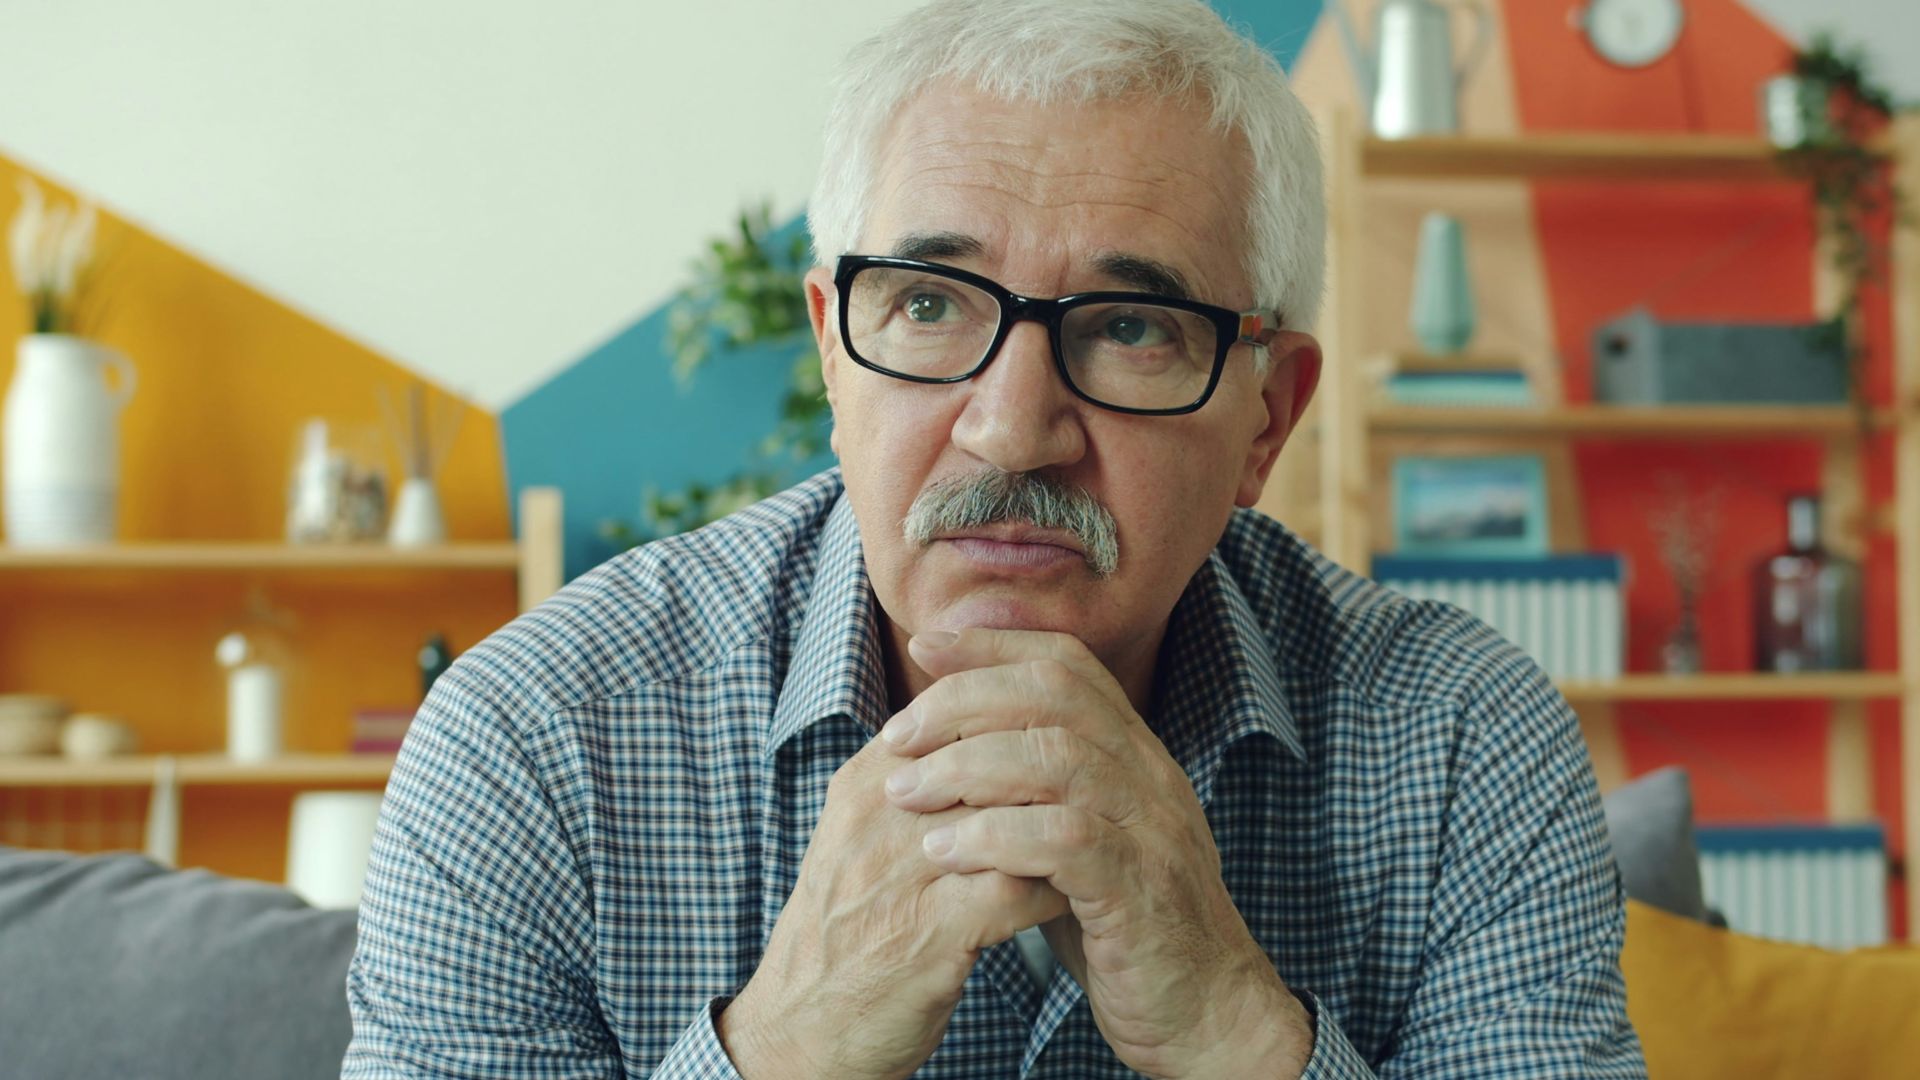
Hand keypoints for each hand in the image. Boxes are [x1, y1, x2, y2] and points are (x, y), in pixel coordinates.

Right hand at [719, 717, 1070, 1079]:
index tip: (1074, 739)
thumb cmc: (849, 931)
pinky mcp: (928, 934)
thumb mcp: (864, 839)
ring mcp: (901, 873)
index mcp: (867, 784)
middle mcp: (879, 816)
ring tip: (1097, 834)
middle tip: (1102, 783)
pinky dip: (1056, 888)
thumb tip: (982, 732)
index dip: (1025, 717)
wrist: (799, 1032)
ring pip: (1009, 811)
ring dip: (1063, 821)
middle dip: (1055, 763)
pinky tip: (1075, 895)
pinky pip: (1017, 890)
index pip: (957, 710)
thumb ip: (915, 784)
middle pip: (989, 748)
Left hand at [879, 629, 1313, 1078]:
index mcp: (1134, 754)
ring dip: (967, 767)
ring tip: (905, 794)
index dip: (994, 643)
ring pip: (1059, 757)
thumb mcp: (1076, 842)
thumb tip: (948, 749)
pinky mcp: (1140, 889)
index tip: (925, 643)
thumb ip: (1031, 793)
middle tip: (897, 736)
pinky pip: (1065, 839)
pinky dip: (995, 836)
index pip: (1068, 662)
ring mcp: (1152, 829)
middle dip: (965, 700)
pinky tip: (945, 850)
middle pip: (1057, 693)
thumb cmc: (1122, 926)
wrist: (1203, 1012)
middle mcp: (1151, 776)